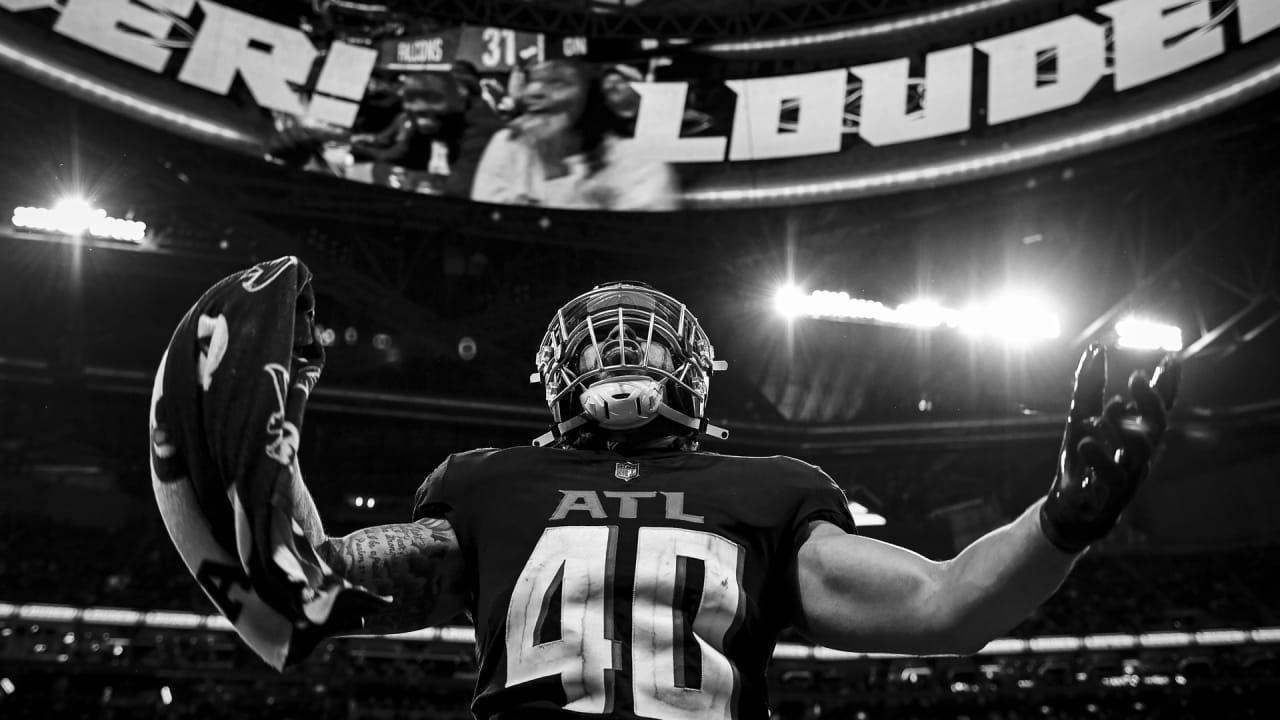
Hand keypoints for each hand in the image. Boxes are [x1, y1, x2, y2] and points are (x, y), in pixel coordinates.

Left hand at [1039, 344, 1180, 552]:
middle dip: (1151, 400)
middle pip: (1157, 426)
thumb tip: (1096, 348)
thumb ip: (1089, 385)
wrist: (1069, 506)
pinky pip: (1113, 477)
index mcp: (1137, 435)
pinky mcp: (1112, 496)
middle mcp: (1140, 454)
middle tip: (1137, 376)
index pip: (1159, 408)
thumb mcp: (1080, 417)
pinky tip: (1085, 442)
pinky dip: (1100, 457)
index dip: (1167, 385)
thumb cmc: (1081, 460)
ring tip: (1110, 405)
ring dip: (1125, 426)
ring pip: (1141, 451)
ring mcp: (1130, 476)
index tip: (1171, 359)